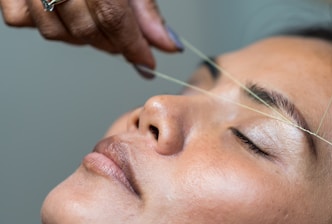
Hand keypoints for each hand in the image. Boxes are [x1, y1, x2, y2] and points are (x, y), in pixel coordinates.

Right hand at [0, 0, 182, 77]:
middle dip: (112, 43)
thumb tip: (166, 44)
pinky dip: (50, 24)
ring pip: (55, 32)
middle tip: (127, 42)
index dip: (132, 46)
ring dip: (83, 37)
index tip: (146, 62)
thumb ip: (145, 10)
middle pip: (86, 30)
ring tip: (97, 24)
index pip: (113, 17)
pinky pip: (24, 21)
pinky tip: (65, 13)